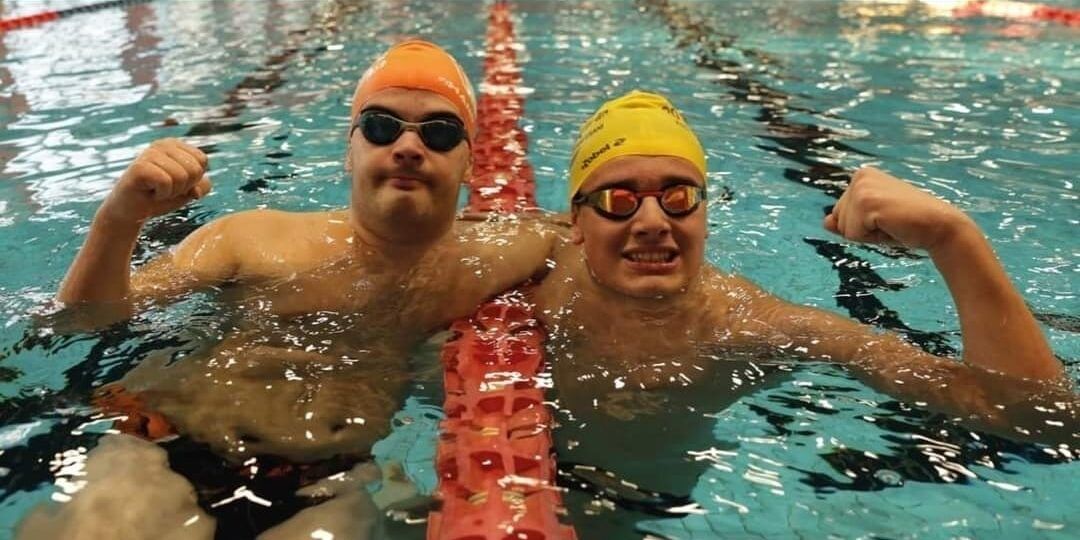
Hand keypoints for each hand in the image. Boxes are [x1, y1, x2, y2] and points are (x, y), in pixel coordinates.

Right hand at [99, 138, 211, 223]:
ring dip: (172, 191)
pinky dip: (162, 194)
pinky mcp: (139, 167)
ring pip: (182, 176)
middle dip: (184, 186)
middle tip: (165, 188)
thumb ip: (202, 185)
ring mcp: (149, 153)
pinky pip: (166, 182)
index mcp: (175, 145)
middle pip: (194, 169)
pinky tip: (150, 193)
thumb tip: (198, 188)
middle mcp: (161, 144)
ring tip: (157, 191)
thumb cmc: (160, 198)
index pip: (202, 160)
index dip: (193, 179)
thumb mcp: (188, 191)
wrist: (131, 212)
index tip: (176, 183)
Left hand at [823, 166, 971, 251]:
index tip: (885, 217)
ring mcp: (862, 188)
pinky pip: (853, 234)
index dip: (861, 224)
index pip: (838, 213)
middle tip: (890, 222)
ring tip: (891, 223)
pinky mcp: (867, 202)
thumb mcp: (870, 222)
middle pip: (838, 220)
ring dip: (868, 234)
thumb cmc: (906, 224)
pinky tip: (892, 226)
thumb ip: (846, 221)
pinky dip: (872, 238)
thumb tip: (826, 222)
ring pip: (844, 229)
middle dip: (862, 230)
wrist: (939, 226)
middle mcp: (860, 177)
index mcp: (861, 176)